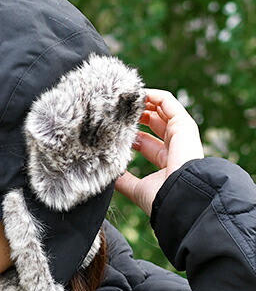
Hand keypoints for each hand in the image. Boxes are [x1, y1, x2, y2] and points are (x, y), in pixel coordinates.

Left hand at [115, 89, 203, 215]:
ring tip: (123, 97)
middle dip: (136, 115)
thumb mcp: (136, 189)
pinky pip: (168, 102)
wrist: (179, 196)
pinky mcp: (183, 123)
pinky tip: (135, 93)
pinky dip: (152, 95)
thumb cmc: (160, 197)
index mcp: (165, 162)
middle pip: (153, 123)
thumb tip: (107, 178)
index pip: (145, 142)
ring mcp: (180, 134)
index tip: (111, 130)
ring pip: (160, 109)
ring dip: (143, 102)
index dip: (130, 134)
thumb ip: (123, 181)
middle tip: (117, 111)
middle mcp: (174, 146)